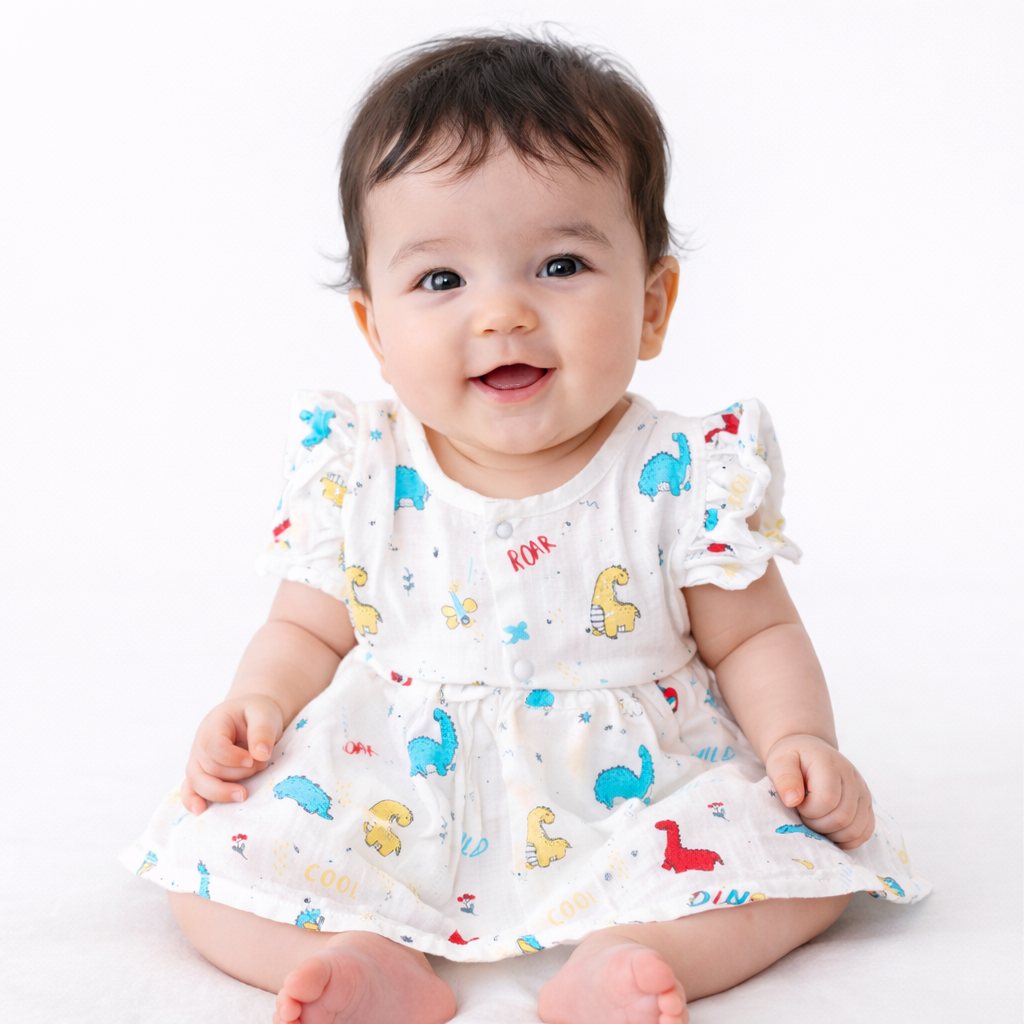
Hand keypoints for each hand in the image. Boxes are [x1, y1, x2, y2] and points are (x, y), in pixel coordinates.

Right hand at [180, 694, 284, 814]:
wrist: (251, 717)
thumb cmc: (256, 714)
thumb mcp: (264, 714)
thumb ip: (262, 731)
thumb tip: (260, 755)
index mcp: (214, 724)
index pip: (214, 746)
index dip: (232, 758)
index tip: (252, 760)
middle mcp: (200, 743)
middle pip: (209, 768)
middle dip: (236, 774)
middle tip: (257, 768)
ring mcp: (198, 760)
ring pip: (198, 782)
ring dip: (221, 791)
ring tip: (242, 795)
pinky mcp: (201, 773)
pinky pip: (189, 789)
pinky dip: (192, 800)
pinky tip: (201, 810)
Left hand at [765, 734, 874, 848]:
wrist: (809, 751)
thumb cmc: (793, 758)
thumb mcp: (780, 761)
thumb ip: (784, 778)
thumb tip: (792, 801)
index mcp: (830, 765)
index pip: (827, 800)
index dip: (809, 810)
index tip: (798, 803)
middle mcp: (852, 778)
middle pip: (842, 818)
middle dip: (817, 824)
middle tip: (804, 814)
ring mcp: (862, 792)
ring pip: (854, 829)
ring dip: (831, 834)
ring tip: (816, 820)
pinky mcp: (866, 804)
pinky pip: (865, 832)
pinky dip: (847, 839)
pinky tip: (831, 831)